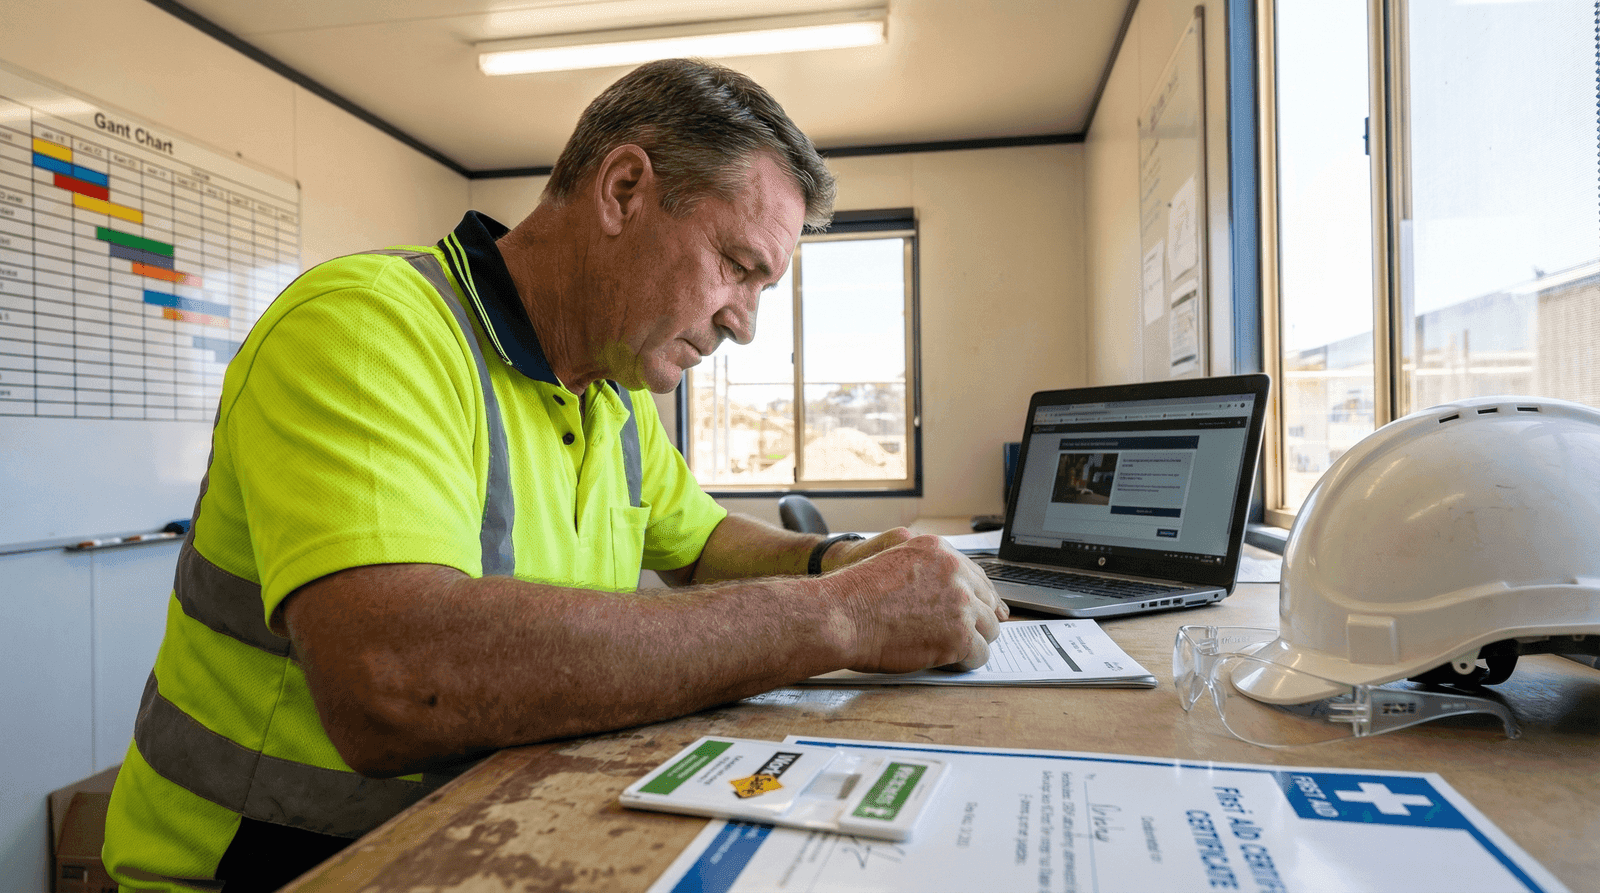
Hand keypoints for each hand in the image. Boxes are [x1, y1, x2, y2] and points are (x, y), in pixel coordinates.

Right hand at [827, 534, 1007, 673]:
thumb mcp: (890, 559)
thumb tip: (942, 592)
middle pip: (987, 601)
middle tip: (964, 635)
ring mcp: (960, 604)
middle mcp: (955, 573)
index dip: (979, 597)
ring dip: (973, 641)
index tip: (984, 610)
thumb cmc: (855, 595)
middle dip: (977, 620)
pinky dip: (967, 662)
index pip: (976, 575)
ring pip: (990, 628)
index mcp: (938, 551)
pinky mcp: (959, 636)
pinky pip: (980, 654)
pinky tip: (949, 662)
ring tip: (950, 650)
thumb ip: (922, 569)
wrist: (841, 615)